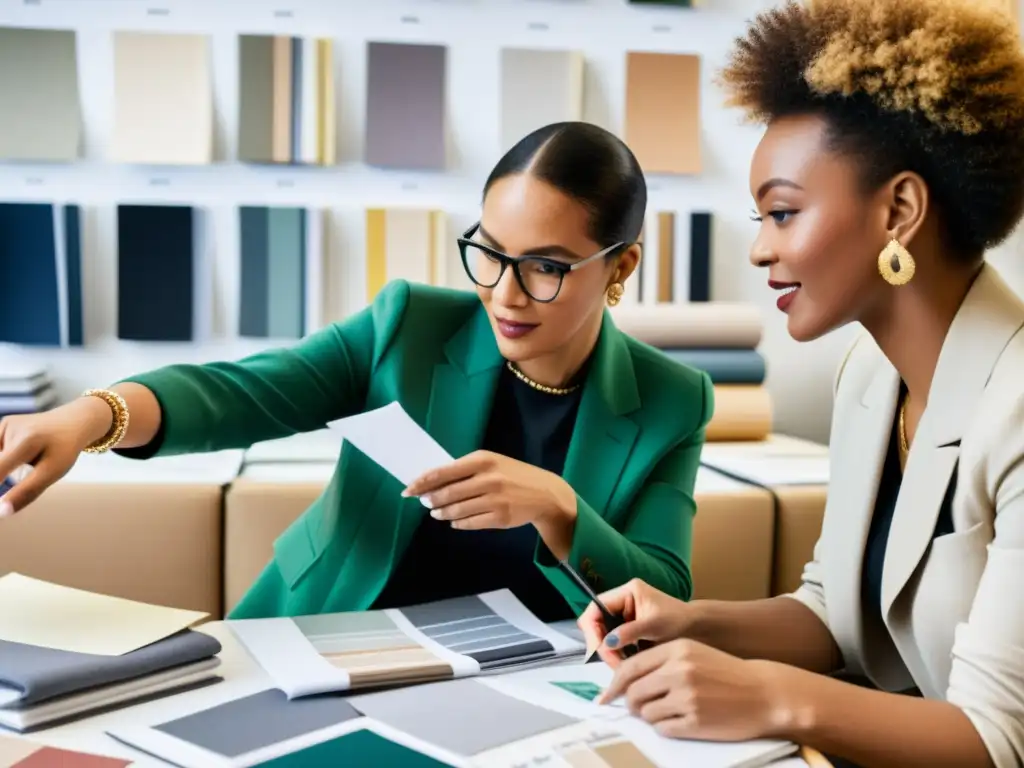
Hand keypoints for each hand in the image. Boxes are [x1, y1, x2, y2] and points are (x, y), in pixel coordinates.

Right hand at [0, 398, 112, 515]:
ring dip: (4, 468)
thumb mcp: (52, 472)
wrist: (73, 422)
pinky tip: (24, 453)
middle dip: (3, 476)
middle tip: (36, 468)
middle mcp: (11, 427)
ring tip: (32, 458)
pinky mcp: (3, 424)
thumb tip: (1, 513)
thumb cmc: (64, 450)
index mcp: (27, 441)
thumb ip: (27, 492)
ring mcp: (5, 424)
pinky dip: (5, 459)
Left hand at [402, 450, 577, 551]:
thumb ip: (466, 469)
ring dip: (442, 513)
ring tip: (436, 512)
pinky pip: (469, 523)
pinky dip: (458, 522)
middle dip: (431, 499)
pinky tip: (454, 520)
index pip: (444, 471)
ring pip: (457, 510)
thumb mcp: (493, 463)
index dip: (423, 481)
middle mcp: (488, 479)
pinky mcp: (499, 518)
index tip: (408, 489)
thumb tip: (434, 481)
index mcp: (483, 460)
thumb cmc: (514, 475)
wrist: (546, 494)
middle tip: (424, 502)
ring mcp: (494, 500)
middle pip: (448, 492)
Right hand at [578, 579, 691, 666]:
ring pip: (602, 635)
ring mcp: (623, 616)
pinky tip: (625, 665)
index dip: (593, 629)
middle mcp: (622, 602)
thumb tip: (606, 643)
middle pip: (596, 622)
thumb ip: (630, 632)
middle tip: (613, 664)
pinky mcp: (627, 631)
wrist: (698, 630)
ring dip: (607, 652)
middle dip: (600, 644)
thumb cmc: (680, 622)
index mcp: (627, 592)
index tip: (600, 649)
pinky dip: (615, 655)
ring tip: (621, 667)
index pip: (596, 607)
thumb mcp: (655, 625)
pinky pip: (612, 643)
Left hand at [597, 638, 791, 741]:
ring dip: (650, 715)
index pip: (630, 667)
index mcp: (676, 650)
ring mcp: (687, 697)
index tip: (606, 696)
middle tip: (640, 707)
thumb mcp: (693, 653)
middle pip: (633, 692)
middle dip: (632, 703)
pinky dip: (665, 727)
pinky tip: (680, 720)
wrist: (764, 693)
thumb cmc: (727, 673)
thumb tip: (625, 681)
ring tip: (668, 711)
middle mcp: (679, 671)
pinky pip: (662, 729)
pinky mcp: (695, 722)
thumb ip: (661, 661)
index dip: (614, 684)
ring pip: (645, 712)